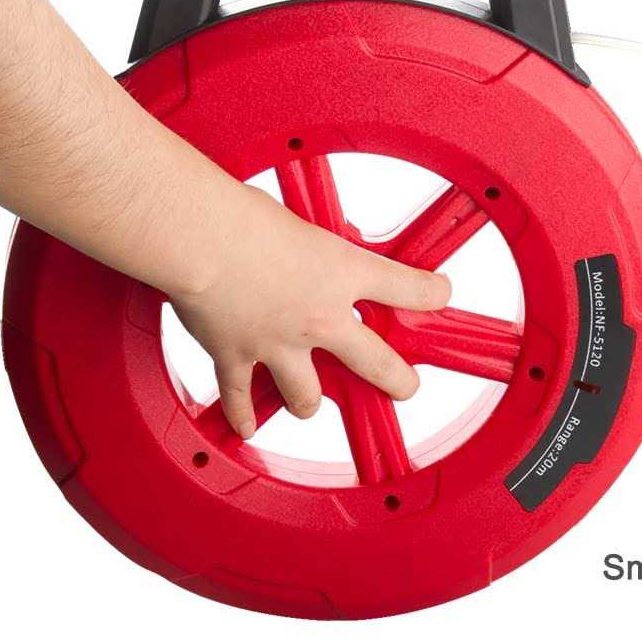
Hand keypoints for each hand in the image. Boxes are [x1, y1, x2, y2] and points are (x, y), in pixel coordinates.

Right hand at [169, 186, 451, 437]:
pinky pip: (242, 398)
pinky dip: (243, 415)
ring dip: (308, 401)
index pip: (406, 286)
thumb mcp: (299, 221)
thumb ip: (311, 245)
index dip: (430, 294)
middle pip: (376, 363)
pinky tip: (247, 426)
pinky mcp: (237, 358)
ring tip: (310, 403)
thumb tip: (304, 246)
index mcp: (341, 272)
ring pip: (306, 395)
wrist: (201, 238)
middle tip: (406, 387)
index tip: (440, 294)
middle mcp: (319, 316)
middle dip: (397, 380)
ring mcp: (279, 344)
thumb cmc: (243, 216)